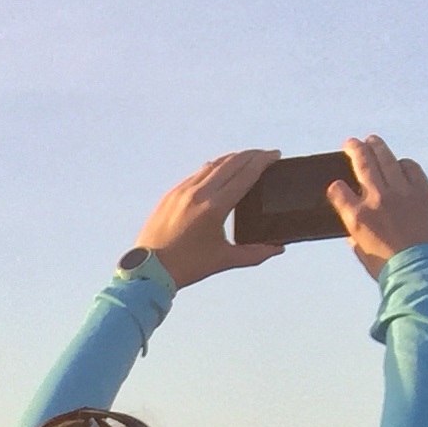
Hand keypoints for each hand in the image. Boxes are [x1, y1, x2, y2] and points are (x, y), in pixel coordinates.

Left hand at [131, 150, 283, 286]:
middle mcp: (199, 193)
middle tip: (265, 155)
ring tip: (246, 159)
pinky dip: (214, 168)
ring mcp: (183, 191)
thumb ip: (254, 254)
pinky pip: (198, 173)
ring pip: (214, 164)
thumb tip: (278, 249)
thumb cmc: (187, 268)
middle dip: (251, 155)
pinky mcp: (171, 193)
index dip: (263, 161)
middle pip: (232, 162)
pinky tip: (220, 170)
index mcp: (215, 207)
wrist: (148, 271)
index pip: (245, 174)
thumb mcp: (223, 260)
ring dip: (233, 158)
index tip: (275, 155)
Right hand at [327, 135, 427, 282]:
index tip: (337, 186)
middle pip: (362, 163)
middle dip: (353, 149)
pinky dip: (402, 164)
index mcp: (358, 217)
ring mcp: (401, 191)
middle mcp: (377, 198)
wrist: (420, 270)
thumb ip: (356, 240)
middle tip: (350, 142)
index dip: (335, 187)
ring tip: (372, 140)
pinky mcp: (422, 189)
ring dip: (377, 146)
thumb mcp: (364, 255)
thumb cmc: (390, 269)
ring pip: (385, 158)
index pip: (338, 191)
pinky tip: (399, 164)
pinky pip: (410, 167)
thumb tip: (352, 236)